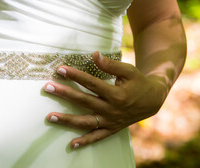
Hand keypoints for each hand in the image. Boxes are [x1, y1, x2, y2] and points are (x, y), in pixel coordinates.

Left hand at [43, 51, 167, 148]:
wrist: (152, 101)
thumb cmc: (138, 82)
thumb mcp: (129, 71)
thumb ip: (111, 65)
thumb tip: (94, 55)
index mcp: (116, 94)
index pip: (91, 83)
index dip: (75, 76)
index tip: (60, 69)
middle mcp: (112, 109)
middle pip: (84, 101)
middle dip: (64, 94)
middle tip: (48, 87)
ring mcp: (110, 121)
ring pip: (85, 122)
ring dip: (67, 120)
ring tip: (50, 116)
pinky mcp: (111, 129)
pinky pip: (96, 137)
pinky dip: (85, 141)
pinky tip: (71, 144)